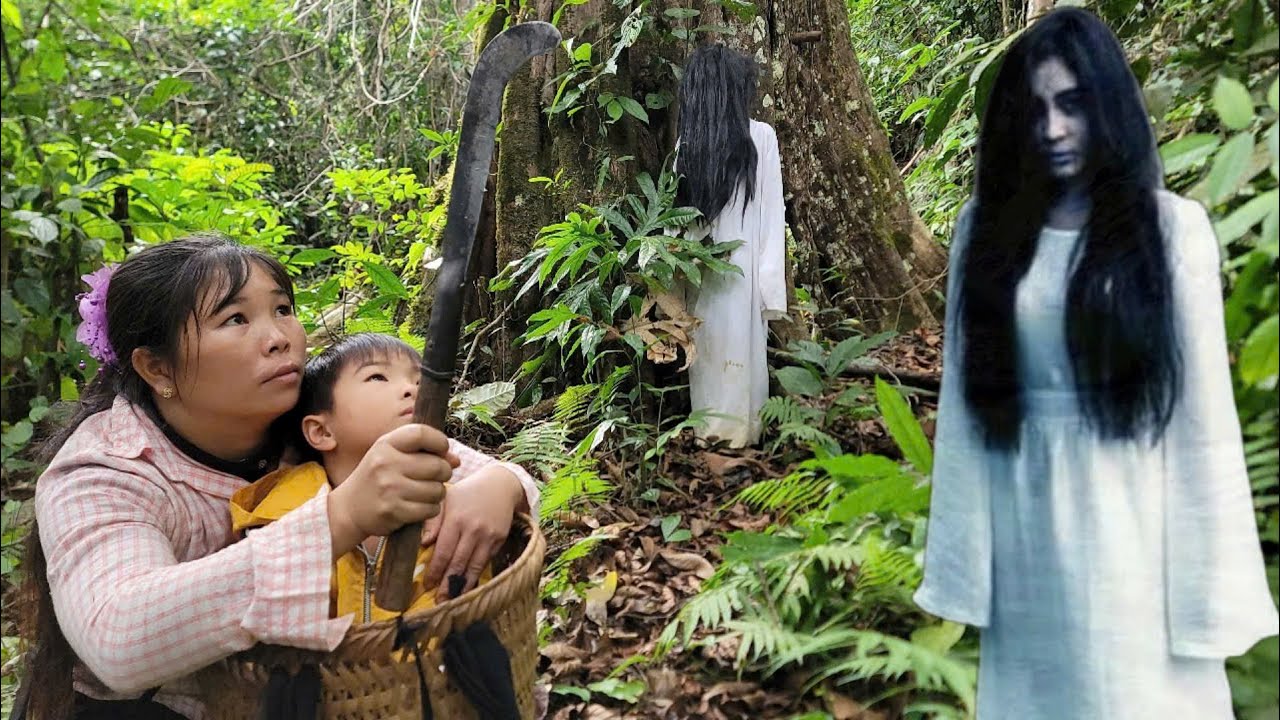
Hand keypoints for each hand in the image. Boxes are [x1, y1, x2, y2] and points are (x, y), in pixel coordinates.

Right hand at [326, 424, 456, 557]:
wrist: (348, 509)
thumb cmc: (377, 478)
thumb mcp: (391, 456)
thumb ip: (423, 453)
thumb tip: (456, 460)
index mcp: (385, 444)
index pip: (421, 433)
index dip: (439, 441)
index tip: (443, 450)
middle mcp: (386, 463)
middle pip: (437, 465)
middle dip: (444, 472)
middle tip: (435, 477)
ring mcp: (389, 488)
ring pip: (437, 489)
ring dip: (437, 493)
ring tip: (424, 493)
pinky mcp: (394, 511)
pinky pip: (430, 509)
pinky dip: (430, 509)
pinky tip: (419, 507)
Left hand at [420, 465, 523, 600]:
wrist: (500, 485)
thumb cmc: (467, 493)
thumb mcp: (447, 500)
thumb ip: (433, 521)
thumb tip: (423, 543)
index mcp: (455, 520)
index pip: (443, 552)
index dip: (435, 571)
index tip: (427, 585)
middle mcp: (473, 530)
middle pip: (458, 563)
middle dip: (447, 584)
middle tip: (438, 601)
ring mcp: (488, 536)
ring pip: (474, 567)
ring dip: (463, 586)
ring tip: (453, 600)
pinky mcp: (499, 540)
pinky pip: (485, 562)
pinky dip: (476, 576)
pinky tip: (468, 586)